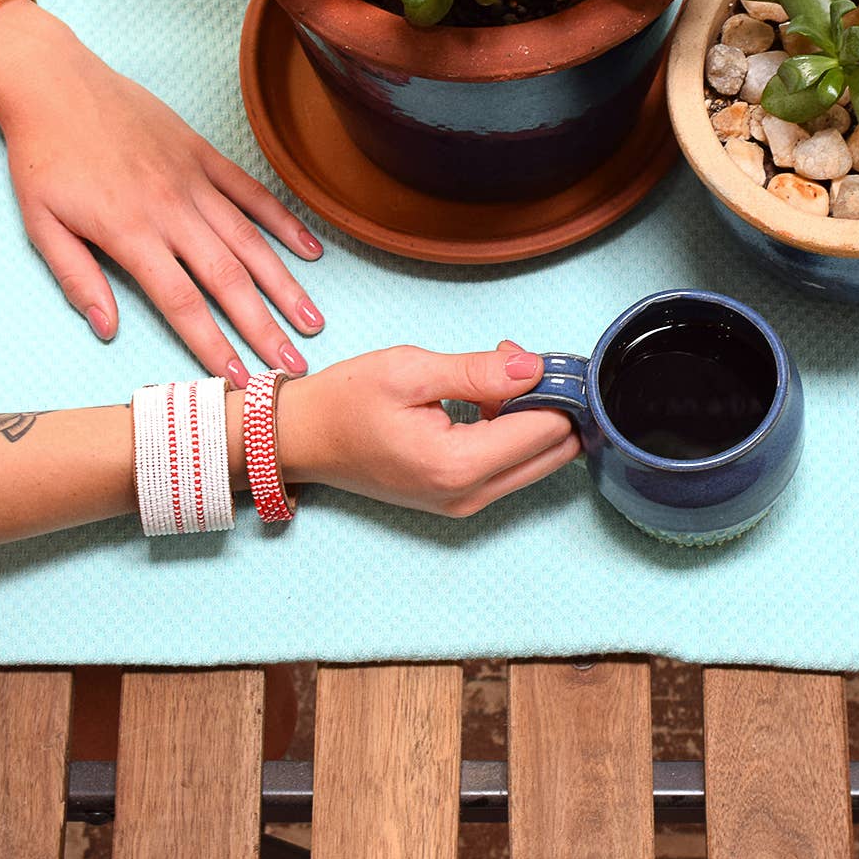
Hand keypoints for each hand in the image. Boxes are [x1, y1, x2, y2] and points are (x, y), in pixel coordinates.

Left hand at [0, 9, 323, 383]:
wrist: (54, 82)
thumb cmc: (42, 157)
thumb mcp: (40, 224)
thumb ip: (77, 279)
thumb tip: (106, 330)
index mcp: (129, 233)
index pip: (182, 302)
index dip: (214, 344)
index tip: (240, 379)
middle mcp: (171, 209)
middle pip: (228, 280)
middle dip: (264, 328)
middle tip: (293, 366)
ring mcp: (193, 180)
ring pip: (249, 240)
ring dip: (285, 285)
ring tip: (312, 321)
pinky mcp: (203, 154)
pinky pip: (251, 192)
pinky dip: (282, 222)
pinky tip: (310, 251)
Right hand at [276, 345, 579, 515]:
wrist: (303, 438)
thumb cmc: (345, 403)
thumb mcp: (409, 370)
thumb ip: (478, 371)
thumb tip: (535, 367)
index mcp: (458, 464)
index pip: (547, 428)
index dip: (555, 386)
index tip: (536, 354)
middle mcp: (469, 495)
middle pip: (554, 452)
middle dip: (550, 403)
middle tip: (514, 362)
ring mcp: (465, 504)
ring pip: (538, 460)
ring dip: (531, 416)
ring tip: (491, 376)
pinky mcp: (459, 500)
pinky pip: (511, 467)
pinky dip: (512, 432)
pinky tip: (483, 401)